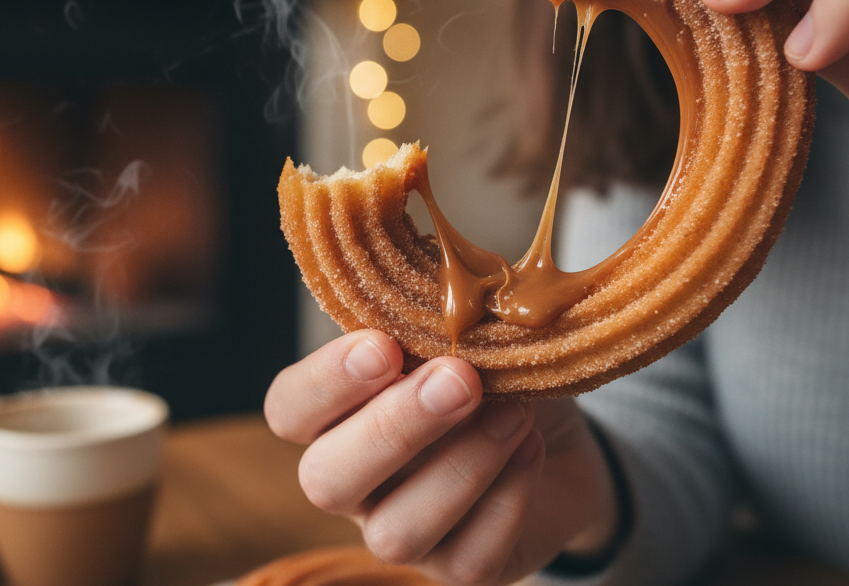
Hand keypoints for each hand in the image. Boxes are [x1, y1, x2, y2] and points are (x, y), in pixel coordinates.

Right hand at [264, 330, 619, 584]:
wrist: (559, 439)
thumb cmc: (492, 376)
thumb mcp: (467, 334)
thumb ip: (441, 318)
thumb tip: (450, 290)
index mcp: (335, 416)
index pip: (289, 407)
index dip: (324, 382)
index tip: (383, 346)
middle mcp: (354, 482)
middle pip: (327, 479)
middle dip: (393, 428)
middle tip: (459, 379)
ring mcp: (400, 532)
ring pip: (395, 534)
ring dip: (460, 468)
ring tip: (514, 412)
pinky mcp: (458, 568)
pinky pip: (468, 556)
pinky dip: (507, 498)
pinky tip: (531, 448)